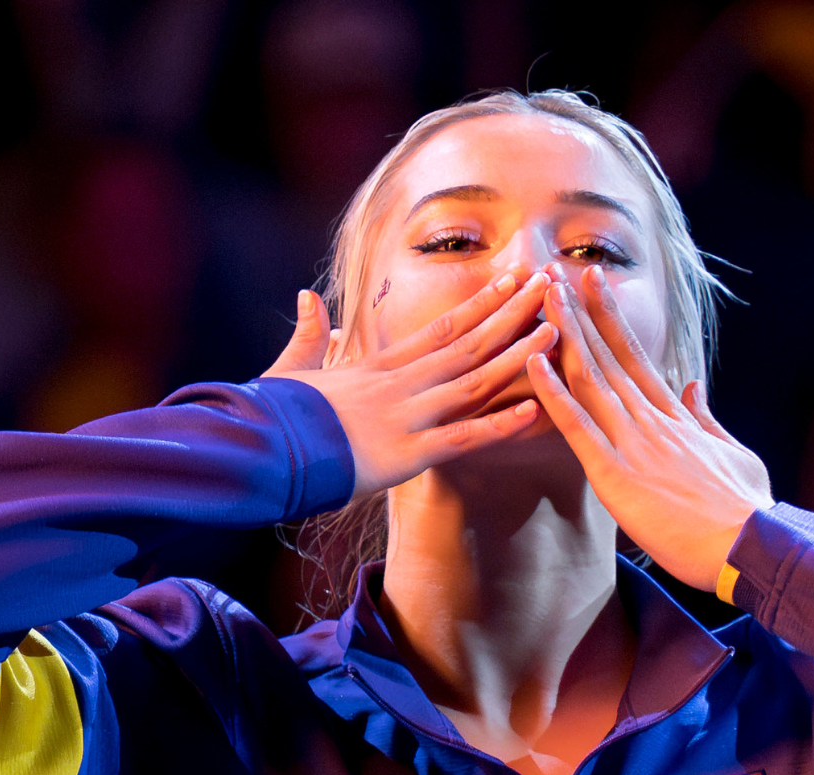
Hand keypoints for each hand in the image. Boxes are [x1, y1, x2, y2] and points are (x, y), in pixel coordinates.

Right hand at [265, 275, 556, 497]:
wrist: (257, 450)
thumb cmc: (272, 417)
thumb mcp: (291, 369)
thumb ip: (308, 335)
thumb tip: (307, 298)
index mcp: (378, 365)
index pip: (441, 326)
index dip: (481, 303)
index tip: (511, 280)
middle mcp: (400, 383)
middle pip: (469, 341)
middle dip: (513, 313)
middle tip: (552, 286)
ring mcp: (405, 417)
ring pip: (473, 380)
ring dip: (517, 356)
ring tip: (557, 331)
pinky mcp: (405, 455)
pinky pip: (462, 439)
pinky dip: (499, 426)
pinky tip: (534, 411)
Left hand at [526, 264, 771, 591]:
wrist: (751, 546)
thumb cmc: (745, 510)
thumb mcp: (733, 453)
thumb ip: (705, 418)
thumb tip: (691, 385)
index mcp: (675, 417)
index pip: (636, 357)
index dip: (611, 319)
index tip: (594, 284)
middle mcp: (651, 420)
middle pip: (607, 356)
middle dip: (580, 312)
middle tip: (553, 272)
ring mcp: (632, 443)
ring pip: (590, 379)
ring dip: (563, 335)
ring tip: (540, 296)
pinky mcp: (615, 474)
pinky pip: (577, 427)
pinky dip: (552, 393)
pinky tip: (532, 362)